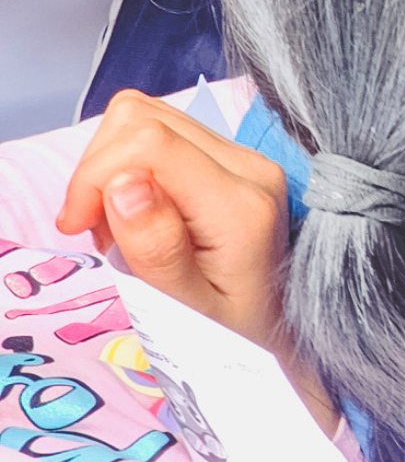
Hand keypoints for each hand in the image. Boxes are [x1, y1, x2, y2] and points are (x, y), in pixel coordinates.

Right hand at [55, 92, 338, 433]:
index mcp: (242, 204)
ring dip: (112, 171)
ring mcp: (246, 159)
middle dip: (99, 174)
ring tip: (122, 231)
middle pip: (142, 120)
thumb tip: (124, 181)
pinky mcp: (232, 160)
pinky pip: (161, 137)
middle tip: (104, 236)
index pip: (148, 142)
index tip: (78, 229)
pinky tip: (139, 217)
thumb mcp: (181, 311)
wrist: (270, 342)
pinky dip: (131, 171)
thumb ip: (156, 247)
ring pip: (147, 119)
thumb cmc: (225, 338)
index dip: (93, 177)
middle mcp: (252, 167)